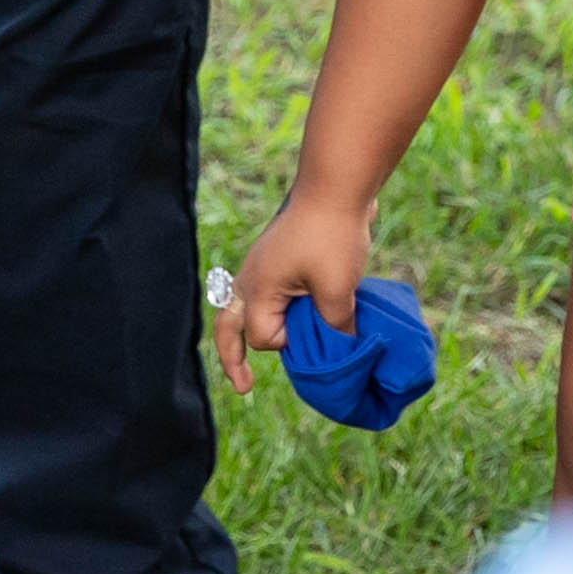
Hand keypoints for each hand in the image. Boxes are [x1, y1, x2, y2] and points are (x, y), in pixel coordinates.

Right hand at [218, 187, 378, 394]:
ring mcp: (265, 265)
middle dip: (233, 358)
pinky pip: (271, 292)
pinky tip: (303, 313)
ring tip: (266, 355)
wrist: (338, 186)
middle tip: (243, 387)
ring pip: (248, 308)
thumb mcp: (337, 290)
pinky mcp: (282, 257)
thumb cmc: (332, 237)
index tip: (313, 334)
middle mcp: (252, 278)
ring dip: (259, 330)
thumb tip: (343, 346)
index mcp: (257, 287)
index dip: (287, 345)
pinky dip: (280, 308)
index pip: (261, 336)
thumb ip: (335, 327)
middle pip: (229, 325)